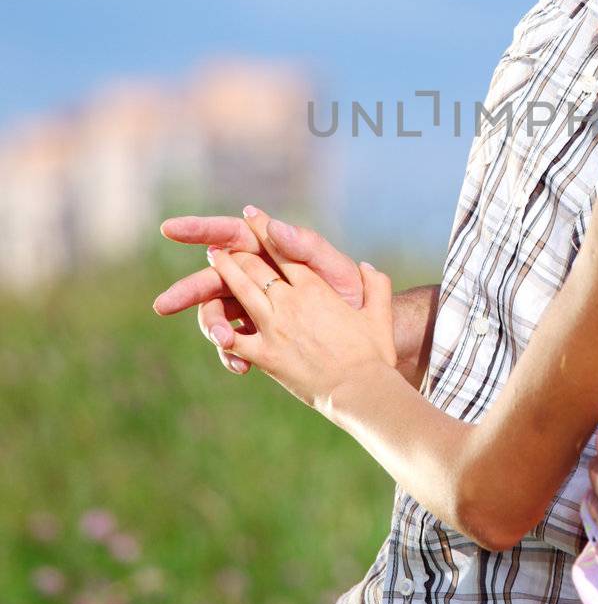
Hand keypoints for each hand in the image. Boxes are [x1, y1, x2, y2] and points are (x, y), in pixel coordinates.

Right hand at [153, 208, 366, 375]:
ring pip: (216, 312)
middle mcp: (255, 278)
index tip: (169, 228)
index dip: (198, 228)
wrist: (366, 335)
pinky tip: (239, 365)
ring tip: (223, 341)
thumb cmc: (350, 293)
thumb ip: (306, 246)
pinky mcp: (256, 337)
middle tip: (164, 305)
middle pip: (210, 279)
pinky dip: (230, 352)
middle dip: (185, 291)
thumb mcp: (334, 268)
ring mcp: (252, 307)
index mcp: (269, 252)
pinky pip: (231, 343)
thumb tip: (273, 224)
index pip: (229, 233)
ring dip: (213, 326)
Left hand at [204, 209, 397, 412]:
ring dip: (224, 271)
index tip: (250, 215)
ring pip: (240, 291)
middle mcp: (290, 301)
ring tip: (213, 258)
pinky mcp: (265, 355)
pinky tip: (212, 321)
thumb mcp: (379, 313)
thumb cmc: (374, 353)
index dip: (265, 230)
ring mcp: (274, 327)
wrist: (360, 389)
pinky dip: (222, 330)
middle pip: (254, 265)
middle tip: (222, 240)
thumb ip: (375, 284)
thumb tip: (366, 265)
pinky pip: (235, 339)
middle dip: (237, 249)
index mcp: (315, 288)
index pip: (284, 251)